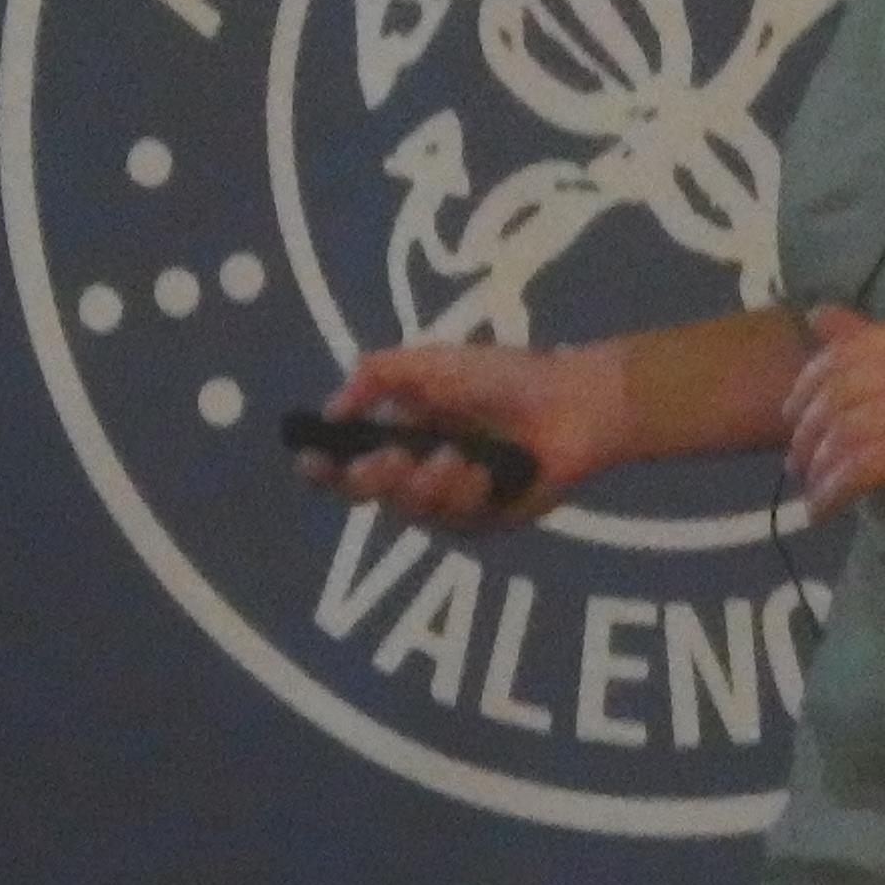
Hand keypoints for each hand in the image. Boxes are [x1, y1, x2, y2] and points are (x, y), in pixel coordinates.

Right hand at [297, 342, 624, 528]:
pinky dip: (467, 496)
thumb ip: (378, 374)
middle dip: (376, 477)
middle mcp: (416, 471)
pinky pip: (456, 524)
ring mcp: (449, 501)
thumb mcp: (433, 361)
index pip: (346, 460)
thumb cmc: (504, 376)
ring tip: (461, 457)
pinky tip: (487, 474)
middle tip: (396, 458)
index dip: (322, 467)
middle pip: (370, 493)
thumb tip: (331, 409)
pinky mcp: (484, 521)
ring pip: (412, 511)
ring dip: (431, 483)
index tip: (311, 461)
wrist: (573, 403)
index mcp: (399, 433)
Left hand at [783, 305, 884, 555]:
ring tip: (809, 485)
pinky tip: (823, 507)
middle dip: (809, 427)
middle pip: (845, 386)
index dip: (810, 382)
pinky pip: (862, 464)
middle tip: (795, 459)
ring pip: (849, 428)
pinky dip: (835, 488)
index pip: (854, 347)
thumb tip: (816, 314)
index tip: (792, 415)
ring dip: (819, 463)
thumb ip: (869, 347)